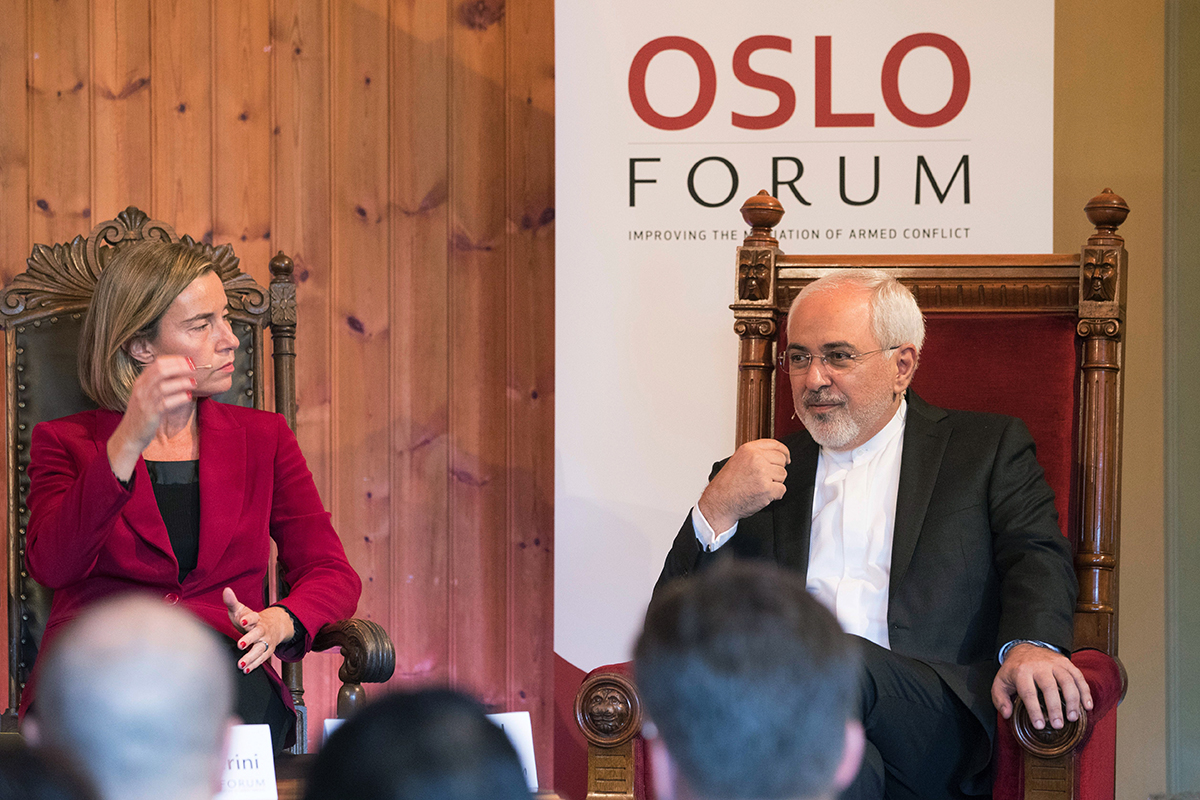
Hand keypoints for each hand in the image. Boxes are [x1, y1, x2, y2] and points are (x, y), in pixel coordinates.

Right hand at [107, 355, 197, 478]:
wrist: (129, 435)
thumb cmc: (143, 414)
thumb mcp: (147, 395)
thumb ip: (159, 383)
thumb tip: (180, 372)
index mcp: (141, 381)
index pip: (157, 363)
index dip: (175, 360)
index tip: (188, 360)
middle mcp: (141, 388)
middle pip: (160, 371)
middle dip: (179, 367)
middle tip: (194, 368)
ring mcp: (144, 401)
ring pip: (164, 386)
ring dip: (182, 382)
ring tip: (194, 382)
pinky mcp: (150, 414)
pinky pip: (166, 403)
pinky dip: (179, 398)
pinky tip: (189, 396)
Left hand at [223, 587, 294, 673]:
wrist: (274, 625)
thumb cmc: (250, 619)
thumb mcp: (242, 610)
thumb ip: (232, 602)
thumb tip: (226, 590)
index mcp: (256, 618)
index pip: (253, 617)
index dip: (248, 619)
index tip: (242, 621)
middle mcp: (262, 630)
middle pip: (257, 634)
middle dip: (249, 639)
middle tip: (240, 644)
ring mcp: (266, 641)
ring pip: (260, 649)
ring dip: (251, 657)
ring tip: (240, 664)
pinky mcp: (267, 651)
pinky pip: (262, 659)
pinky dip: (254, 665)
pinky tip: (245, 669)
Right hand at [698, 439, 790, 532]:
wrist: (720, 501)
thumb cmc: (727, 484)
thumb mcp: (739, 460)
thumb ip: (755, 455)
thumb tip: (777, 455)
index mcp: (749, 449)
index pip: (775, 444)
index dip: (784, 452)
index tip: (786, 458)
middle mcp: (756, 458)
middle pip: (781, 460)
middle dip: (777, 470)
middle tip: (765, 478)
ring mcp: (762, 473)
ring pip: (783, 475)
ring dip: (775, 483)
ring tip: (760, 487)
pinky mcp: (767, 488)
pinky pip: (782, 490)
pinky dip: (775, 495)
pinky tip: (762, 495)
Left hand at [991, 643, 1092, 729]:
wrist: (1024, 649)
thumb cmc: (1013, 671)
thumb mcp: (1000, 683)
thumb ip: (1000, 699)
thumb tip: (1007, 714)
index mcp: (1021, 672)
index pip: (1028, 692)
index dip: (1034, 710)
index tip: (1039, 725)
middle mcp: (1038, 666)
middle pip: (1049, 686)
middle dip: (1054, 707)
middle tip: (1058, 725)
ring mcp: (1054, 663)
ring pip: (1066, 680)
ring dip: (1072, 700)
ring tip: (1073, 718)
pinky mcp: (1066, 662)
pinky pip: (1078, 676)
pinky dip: (1085, 691)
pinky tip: (1087, 706)